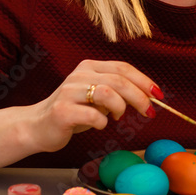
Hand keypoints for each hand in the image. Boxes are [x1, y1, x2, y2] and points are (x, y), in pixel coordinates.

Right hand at [24, 60, 158, 153]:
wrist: (37, 127)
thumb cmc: (73, 112)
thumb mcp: (96, 96)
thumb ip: (117, 91)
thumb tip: (149, 96)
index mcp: (89, 67)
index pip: (123, 68)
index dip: (144, 80)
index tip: (158, 95)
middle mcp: (79, 75)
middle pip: (119, 80)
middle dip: (139, 97)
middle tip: (149, 112)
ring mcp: (68, 92)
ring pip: (107, 93)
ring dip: (120, 107)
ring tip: (117, 116)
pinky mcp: (62, 111)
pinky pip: (92, 115)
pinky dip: (102, 122)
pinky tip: (99, 124)